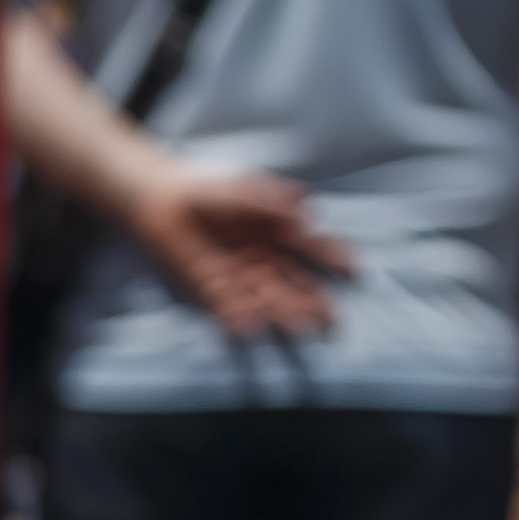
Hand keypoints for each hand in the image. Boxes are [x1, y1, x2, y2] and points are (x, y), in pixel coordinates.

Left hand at [132, 162, 348, 340]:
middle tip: (333, 319)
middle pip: (294, 284)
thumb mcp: (245, 191)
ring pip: (266, 299)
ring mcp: (240, 276)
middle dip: (313, 301)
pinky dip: (237, 316)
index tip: (353, 269)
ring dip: (283, 313)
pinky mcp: (211, 287)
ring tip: (300, 327)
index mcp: (279, 234)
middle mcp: (265, 260)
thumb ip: (273, 199)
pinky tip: (249, 328)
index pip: (311, 249)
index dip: (332, 259)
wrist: (166, 199)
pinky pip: (227, 305)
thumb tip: (306, 206)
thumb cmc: (210, 191)